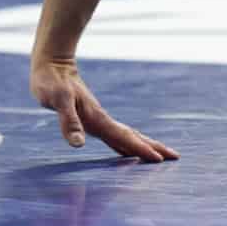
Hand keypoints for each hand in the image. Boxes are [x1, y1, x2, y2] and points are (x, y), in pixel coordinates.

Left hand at [31, 55, 179, 161]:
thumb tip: (79, 144)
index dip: (140, 149)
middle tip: (175, 156)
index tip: (159, 160)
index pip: (124, 136)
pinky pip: (115, 134)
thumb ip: (68, 122)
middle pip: (133, 136)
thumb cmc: (52, 82)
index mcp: (97, 118)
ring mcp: (98, 119)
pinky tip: (127, 150)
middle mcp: (102, 120)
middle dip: (153, 147)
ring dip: (144, 145)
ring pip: (127, 135)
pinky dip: (127, 143)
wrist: (51, 65)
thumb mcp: (58, 101)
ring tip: (159, 155)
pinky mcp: (92, 118)